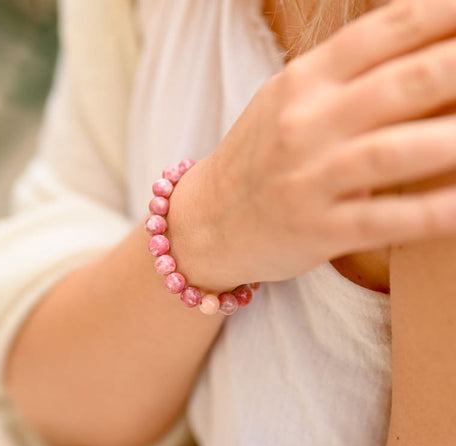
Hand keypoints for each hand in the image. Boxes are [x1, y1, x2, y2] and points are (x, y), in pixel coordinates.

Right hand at [169, 0, 455, 290]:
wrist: (206, 221)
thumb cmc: (255, 159)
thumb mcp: (288, 102)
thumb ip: (345, 76)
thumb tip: (421, 51)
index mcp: (303, 83)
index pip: (386, 30)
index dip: (445, 13)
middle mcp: (305, 125)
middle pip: (403, 83)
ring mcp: (309, 179)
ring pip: (393, 152)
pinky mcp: (315, 230)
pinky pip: (382, 220)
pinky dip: (432, 213)